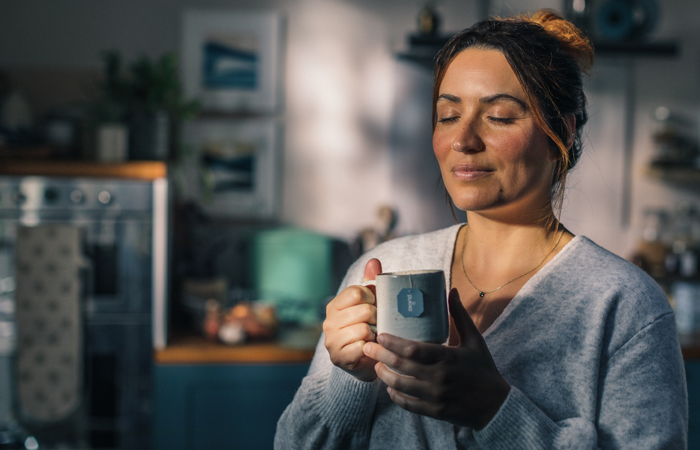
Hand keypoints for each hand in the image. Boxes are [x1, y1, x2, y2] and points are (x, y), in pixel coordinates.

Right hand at [323, 258, 381, 381]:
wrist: (366, 361)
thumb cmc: (369, 328)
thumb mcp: (370, 303)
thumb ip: (371, 282)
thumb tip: (373, 261)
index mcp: (334, 305)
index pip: (357, 292)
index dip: (373, 298)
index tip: (375, 306)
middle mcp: (329, 321)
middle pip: (365, 310)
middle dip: (378, 319)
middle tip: (377, 326)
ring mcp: (331, 341)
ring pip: (365, 329)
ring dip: (375, 335)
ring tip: (374, 338)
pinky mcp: (338, 358)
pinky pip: (363, 347)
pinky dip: (371, 349)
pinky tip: (369, 350)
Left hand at [362, 288, 509, 429]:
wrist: (496, 405)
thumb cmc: (483, 369)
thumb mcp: (475, 340)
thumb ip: (460, 316)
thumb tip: (452, 290)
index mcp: (448, 358)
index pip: (414, 350)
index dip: (393, 343)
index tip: (381, 335)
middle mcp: (440, 378)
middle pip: (402, 366)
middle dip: (381, 355)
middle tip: (367, 347)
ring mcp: (436, 397)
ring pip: (401, 386)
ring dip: (385, 375)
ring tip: (376, 365)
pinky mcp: (435, 412)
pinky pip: (408, 404)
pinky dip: (395, 396)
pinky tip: (389, 388)